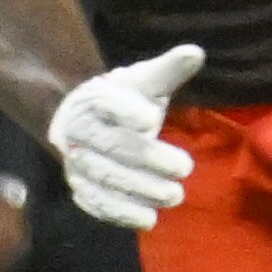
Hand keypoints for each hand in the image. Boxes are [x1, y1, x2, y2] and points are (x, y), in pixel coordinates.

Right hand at [50, 43, 204, 229]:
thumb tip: (196, 52)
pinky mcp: (79, 188)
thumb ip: (168, 71)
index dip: (126, 111)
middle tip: (185, 169)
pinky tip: (148, 219)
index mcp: (92, 99)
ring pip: (103, 178)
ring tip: (175, 196)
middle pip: (110, 146)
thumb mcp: (144, 82)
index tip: (151, 120)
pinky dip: (120, 213)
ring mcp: (75, 162)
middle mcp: (77, 131)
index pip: (105, 103)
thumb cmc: (125, 101)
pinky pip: (95, 204)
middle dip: (147, 160)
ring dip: (139, 190)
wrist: (88, 124)